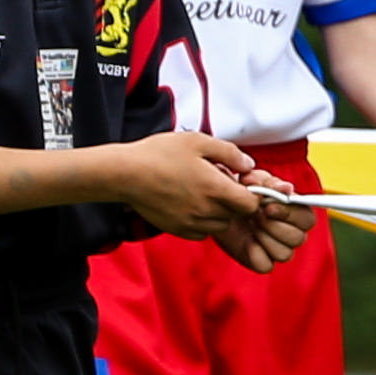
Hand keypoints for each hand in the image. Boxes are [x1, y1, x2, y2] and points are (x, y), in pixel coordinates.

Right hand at [117, 133, 301, 265]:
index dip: (250, 194)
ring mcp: (191, 223)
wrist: (124, 173)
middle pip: (236, 215)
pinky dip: (202, 221)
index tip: (239, 182)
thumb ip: (229, 153)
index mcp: (216, 189)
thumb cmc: (159, 154)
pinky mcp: (176, 229)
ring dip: (218, 212)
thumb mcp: (198, 142)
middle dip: (233, 201)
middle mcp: (206, 210)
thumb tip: (248, 165)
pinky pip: (200, 232)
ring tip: (201, 192)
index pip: (251, 204)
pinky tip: (190, 203)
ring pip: (219, 225)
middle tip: (216, 182)